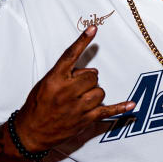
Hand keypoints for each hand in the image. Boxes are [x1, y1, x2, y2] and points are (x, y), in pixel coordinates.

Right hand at [13, 27, 133, 151]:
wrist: (30, 132)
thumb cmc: (37, 105)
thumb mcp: (46, 84)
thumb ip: (66, 74)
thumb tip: (90, 72)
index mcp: (54, 79)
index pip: (70, 56)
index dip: (82, 41)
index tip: (93, 29)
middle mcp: (66, 92)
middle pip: (92, 76)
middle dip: (88, 80)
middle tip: (77, 88)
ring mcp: (76, 107)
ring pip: (100, 92)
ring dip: (94, 94)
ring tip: (81, 100)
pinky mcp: (84, 120)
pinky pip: (107, 111)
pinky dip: (120, 108)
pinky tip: (132, 105)